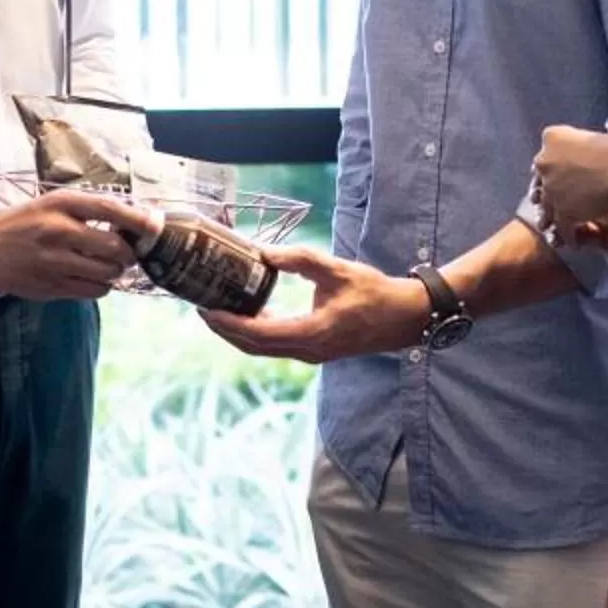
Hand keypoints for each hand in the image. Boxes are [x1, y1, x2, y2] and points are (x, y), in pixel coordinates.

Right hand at [0, 190, 147, 300]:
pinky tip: (93, 277)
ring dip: (116, 271)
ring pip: (107, 273)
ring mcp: (55, 262)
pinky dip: (102, 286)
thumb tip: (134, 221)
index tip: (155, 225)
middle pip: (114, 247)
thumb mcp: (53, 203)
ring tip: (108, 264)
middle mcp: (58, 232)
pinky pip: (93, 291)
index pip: (109, 209)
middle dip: (129, 252)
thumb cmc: (26, 221)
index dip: (137, 219)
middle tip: (126, 250)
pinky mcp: (51, 286)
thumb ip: (89, 209)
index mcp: (60, 205)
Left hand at [199, 246, 427, 363]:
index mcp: (312, 333)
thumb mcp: (337, 269)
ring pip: (263, 350)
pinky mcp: (315, 351)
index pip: (257, 333)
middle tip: (201, 308)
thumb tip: (264, 252)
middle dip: (224, 330)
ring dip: (238, 334)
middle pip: (253, 347)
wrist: (406, 318)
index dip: (227, 323)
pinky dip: (256, 334)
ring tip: (218, 310)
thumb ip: (300, 259)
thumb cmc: (376, 293)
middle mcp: (308, 350)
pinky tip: (249, 313)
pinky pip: (276, 346)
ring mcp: (311, 355)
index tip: (205, 309)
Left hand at [533, 125, 607, 236]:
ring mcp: (552, 188)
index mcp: (553, 138)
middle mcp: (546, 162)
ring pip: (547, 210)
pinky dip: (569, 236)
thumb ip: (580, 147)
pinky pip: (562, 229)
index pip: (545, 158)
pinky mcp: (563, 211)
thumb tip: (584, 157)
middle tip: (554, 206)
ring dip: (553, 220)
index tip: (557, 180)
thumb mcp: (593, 138)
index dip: (551, 172)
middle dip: (548, 195)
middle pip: (540, 184)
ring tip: (558, 229)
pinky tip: (575, 241)